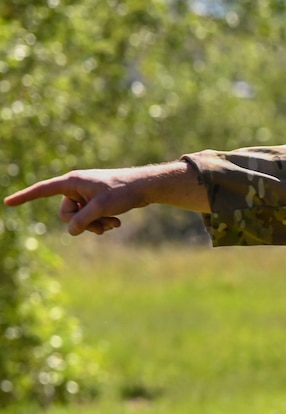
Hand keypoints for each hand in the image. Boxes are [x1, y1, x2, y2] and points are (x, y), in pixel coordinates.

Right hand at [5, 162, 204, 234]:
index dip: (25, 197)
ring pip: (79, 219)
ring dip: (94, 225)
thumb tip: (70, 231)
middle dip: (82, 224)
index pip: (42, 190)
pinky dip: (101, 222)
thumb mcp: (101, 208)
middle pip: (65, 214)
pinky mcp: (95, 201)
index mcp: (71, 182)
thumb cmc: (123, 192)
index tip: (8, 203)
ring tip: (113, 224)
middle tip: (102, 226)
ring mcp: (85, 195)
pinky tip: (116, 222)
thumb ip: (82, 220)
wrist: (145, 187)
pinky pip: (89, 217)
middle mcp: (75, 187)